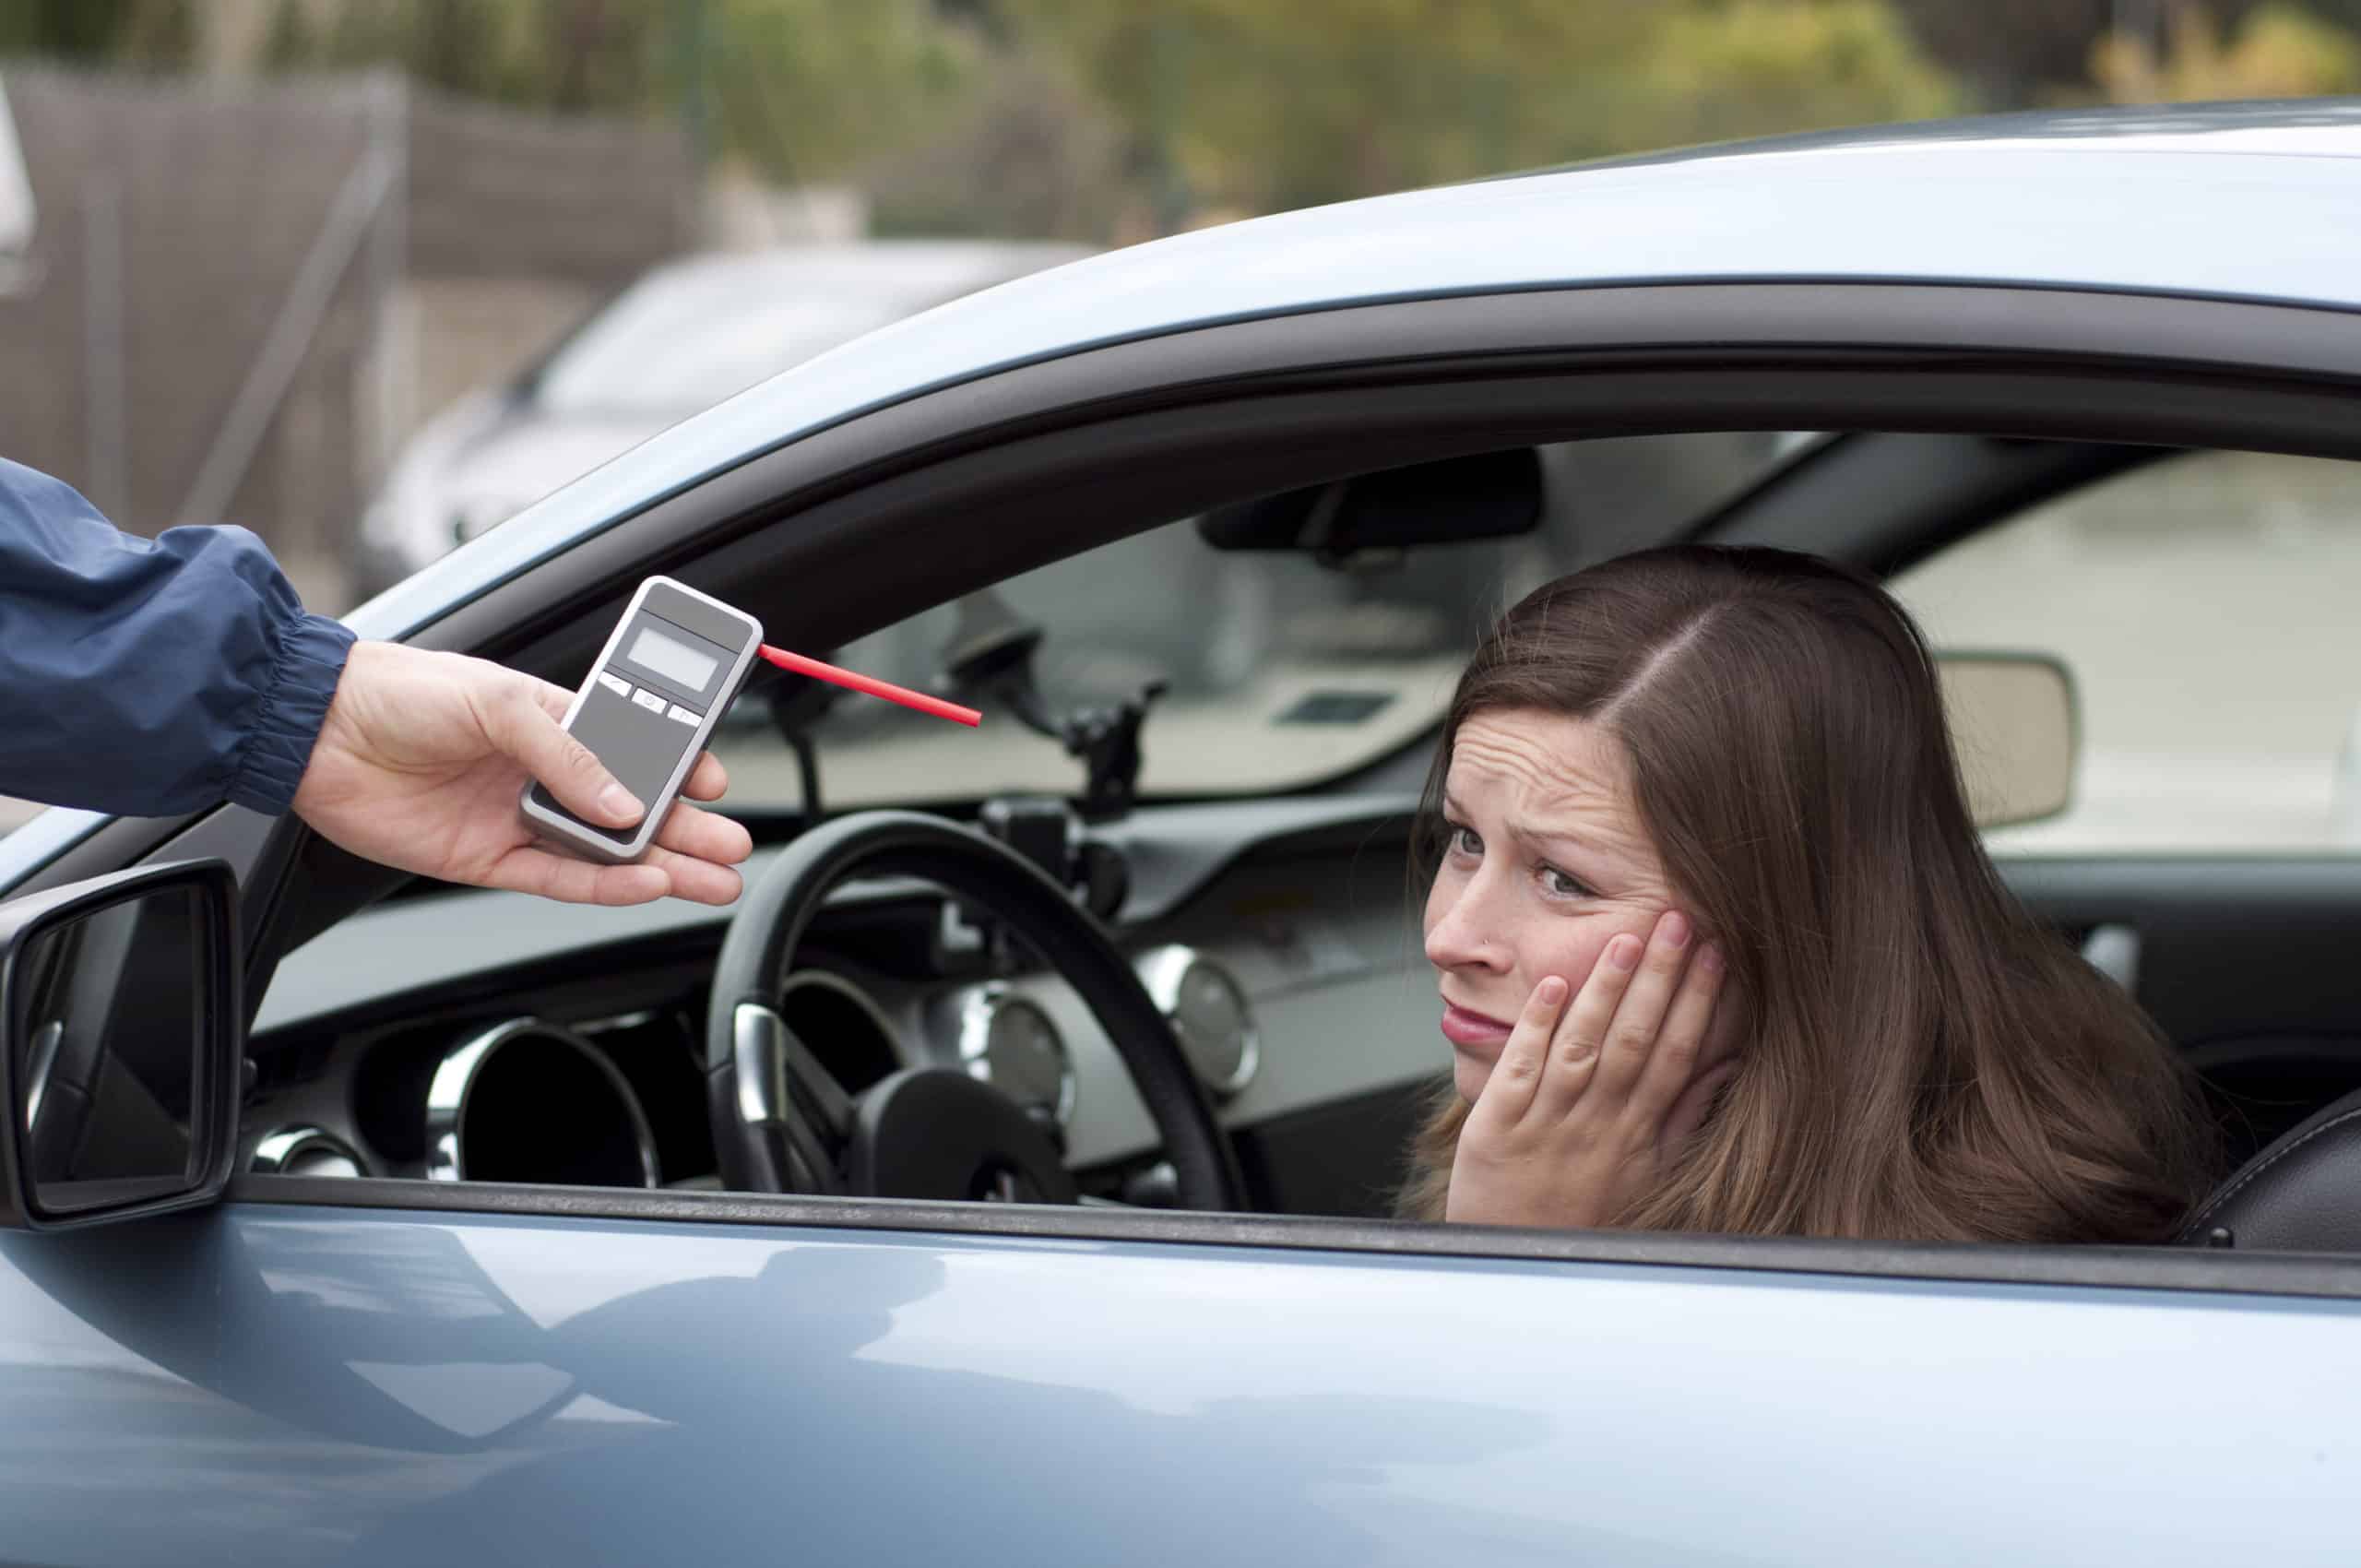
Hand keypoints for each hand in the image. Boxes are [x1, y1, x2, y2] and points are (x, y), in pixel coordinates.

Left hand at [292, 641, 753, 905]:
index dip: (678, 767)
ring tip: (712, 878)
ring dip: (660, 865)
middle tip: (734, 845)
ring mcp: (517, 818)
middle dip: (688, 828)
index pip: (635, 748)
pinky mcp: (486, 859)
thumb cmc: (400, 691)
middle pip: (633, 809)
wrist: (313, 731)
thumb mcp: (499, 701)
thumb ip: (568, 754)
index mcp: (553, 721)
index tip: (714, 783)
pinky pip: (557, 878)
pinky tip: (645, 884)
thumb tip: (625, 804)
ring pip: (606, 851)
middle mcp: (541, 772)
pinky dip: (604, 885)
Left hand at [1446, 911, 1730, 1228]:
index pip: (1674, 1055)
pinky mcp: (1495, 1129)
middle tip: (1678, 920)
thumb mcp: (1651, 1174)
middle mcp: (1596, 1124)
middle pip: (1634, 1041)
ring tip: (1625, 939)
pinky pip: (1519, 1071)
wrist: (1516, 1264)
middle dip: (1659, 978)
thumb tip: (1726, 1068)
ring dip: (1604, 991)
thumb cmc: (1586, 1215)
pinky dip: (1535, 1028)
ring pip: (1581, 1048)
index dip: (1698, 1003)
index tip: (1717, 952)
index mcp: (1637, 1132)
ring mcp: (1546, 1124)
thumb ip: (1685, 1119)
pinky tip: (1553, 986)